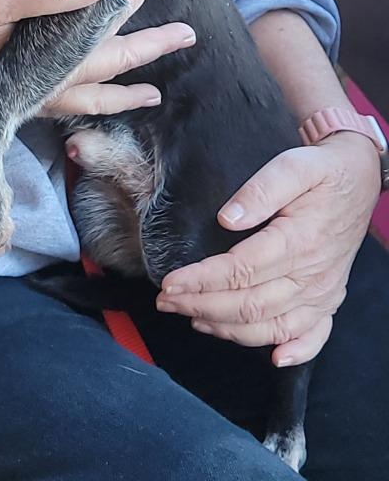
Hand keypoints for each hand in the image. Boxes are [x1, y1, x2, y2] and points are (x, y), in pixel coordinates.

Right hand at [0, 0, 195, 114]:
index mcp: (52, 54)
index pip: (106, 22)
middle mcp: (48, 79)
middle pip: (112, 63)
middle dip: (150, 46)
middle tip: (186, 34)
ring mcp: (30, 91)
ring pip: (92, 95)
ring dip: (124, 90)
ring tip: (152, 95)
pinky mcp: (11, 93)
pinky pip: (63, 104)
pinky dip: (85, 104)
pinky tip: (84, 101)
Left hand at [157, 131, 380, 365]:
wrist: (359, 179)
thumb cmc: (322, 171)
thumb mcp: (293, 165)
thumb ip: (260, 190)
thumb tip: (226, 219)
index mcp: (299, 241)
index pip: (239, 270)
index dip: (200, 280)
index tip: (169, 282)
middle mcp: (312, 275)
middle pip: (249, 305)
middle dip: (201, 306)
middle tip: (165, 302)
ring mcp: (323, 292)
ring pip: (272, 326)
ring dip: (229, 329)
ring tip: (192, 318)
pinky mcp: (329, 299)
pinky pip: (313, 336)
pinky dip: (296, 352)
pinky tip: (274, 358)